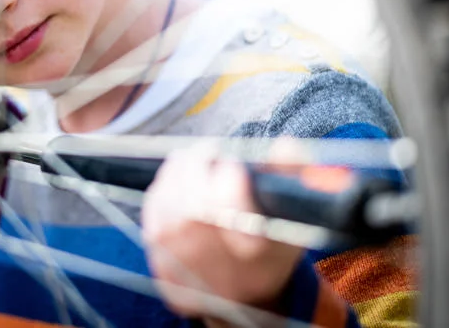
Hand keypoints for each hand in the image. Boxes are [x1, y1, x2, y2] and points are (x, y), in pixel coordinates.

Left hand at [141, 145, 301, 318]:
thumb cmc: (271, 256)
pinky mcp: (157, 253)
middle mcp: (206, 243)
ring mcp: (176, 250)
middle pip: (192, 176)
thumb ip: (293, 178)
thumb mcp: (295, 221)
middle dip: (204, 157)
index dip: (232, 166)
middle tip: (214, 153)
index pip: (229, 180)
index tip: (237, 165)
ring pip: (169, 183)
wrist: (243, 303)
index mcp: (248, 237)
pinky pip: (153, 202)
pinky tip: (179, 182)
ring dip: (183, 166)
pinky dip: (166, 185)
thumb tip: (287, 145)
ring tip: (197, 163)